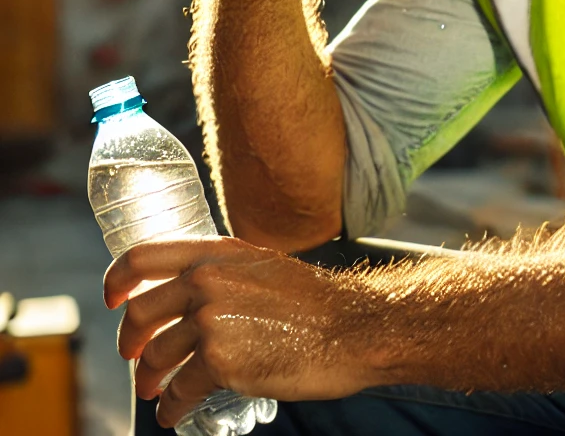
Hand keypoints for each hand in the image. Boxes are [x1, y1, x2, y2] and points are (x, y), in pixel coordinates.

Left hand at [104, 237, 371, 428]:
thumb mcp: (265, 266)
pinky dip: (171, 408)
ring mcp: (213, 320)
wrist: (351, 327)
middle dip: (130, 342)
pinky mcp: (221, 362)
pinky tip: (176, 413)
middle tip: (135, 356)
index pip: (143, 257)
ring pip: (154, 355)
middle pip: (140, 312)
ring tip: (158, 391)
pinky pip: (178, 390)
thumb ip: (227, 271)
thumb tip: (193, 291)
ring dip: (149, 380)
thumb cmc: (315, 302)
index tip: (113, 300)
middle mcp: (209, 280)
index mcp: (218, 252)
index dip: (117, 280)